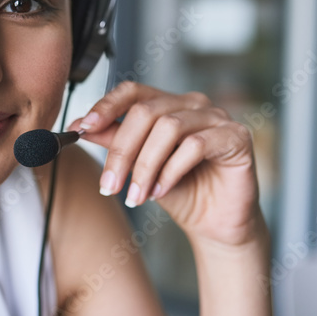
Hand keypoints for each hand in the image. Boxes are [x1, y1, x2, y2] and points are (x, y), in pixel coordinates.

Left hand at [67, 81, 264, 248]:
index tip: (83, 128)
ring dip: (145, 166)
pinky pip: (195, 146)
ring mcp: (217, 117)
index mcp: (168, 104)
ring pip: (168, 128)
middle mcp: (193, 104)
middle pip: (146, 111)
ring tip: (136, 195)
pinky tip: (161, 191)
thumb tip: (81, 126)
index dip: (106, 106)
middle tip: (109, 184)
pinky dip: (171, 171)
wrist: (215, 224)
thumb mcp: (139, 166)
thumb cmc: (181, 192)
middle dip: (122, 151)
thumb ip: (116, 142)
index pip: (133, 91)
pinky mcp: (236, 137)